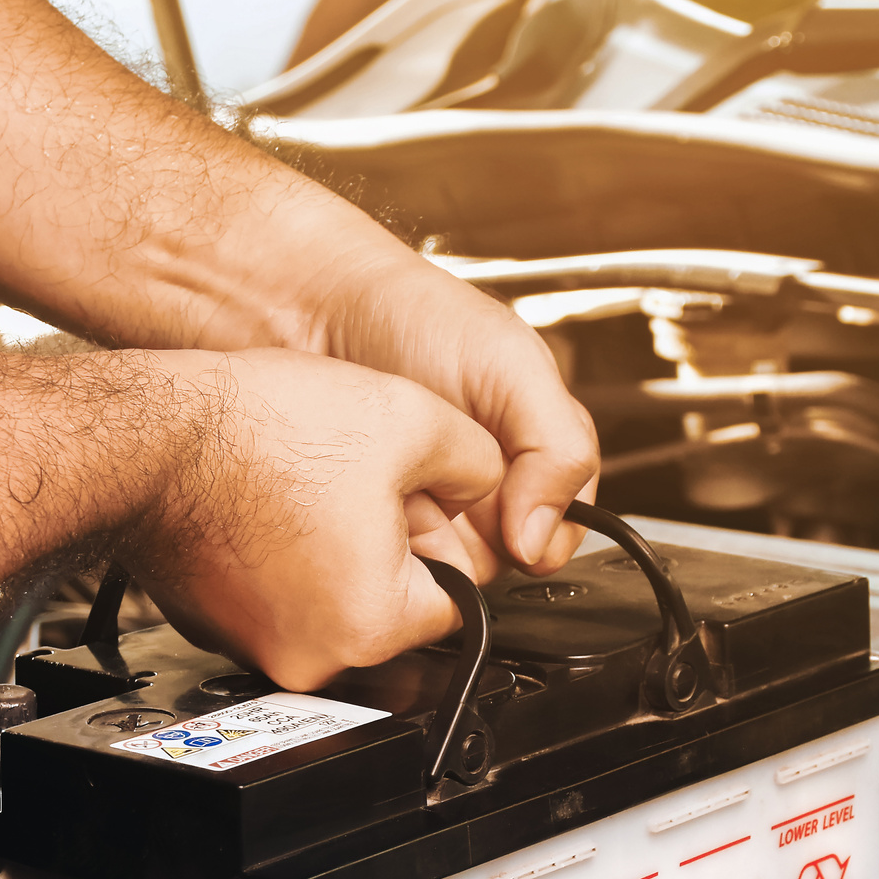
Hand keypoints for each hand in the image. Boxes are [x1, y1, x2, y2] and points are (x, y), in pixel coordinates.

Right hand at [126, 348, 506, 691]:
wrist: (148, 435)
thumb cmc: (258, 433)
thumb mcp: (412, 420)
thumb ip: (481, 462)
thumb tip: (492, 483)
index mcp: (373, 623)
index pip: (457, 602)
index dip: (447, 542)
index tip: (422, 505)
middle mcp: (314, 658)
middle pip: (392, 607)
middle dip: (390, 550)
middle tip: (359, 488)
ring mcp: (257, 649)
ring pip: (334, 604)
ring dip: (335, 554)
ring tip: (308, 491)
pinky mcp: (216, 628)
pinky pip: (277, 601)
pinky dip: (282, 562)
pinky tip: (269, 506)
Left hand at [305, 244, 598, 576]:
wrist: (315, 309)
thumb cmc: (415, 319)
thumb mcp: (513, 367)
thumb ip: (557, 448)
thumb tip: (543, 540)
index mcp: (536, 452)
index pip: (563, 530)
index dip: (541, 537)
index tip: (510, 523)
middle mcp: (489, 487)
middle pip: (504, 560)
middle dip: (475, 538)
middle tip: (445, 490)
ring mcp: (433, 508)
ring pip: (450, 568)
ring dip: (428, 540)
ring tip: (403, 488)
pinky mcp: (380, 523)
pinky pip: (394, 562)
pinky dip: (383, 539)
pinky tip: (369, 499)